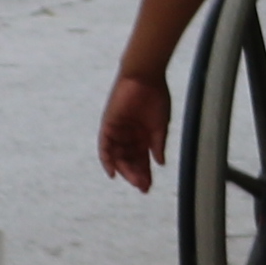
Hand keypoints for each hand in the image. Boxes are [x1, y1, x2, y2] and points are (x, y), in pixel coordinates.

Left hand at [94, 67, 171, 189]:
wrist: (145, 77)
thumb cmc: (155, 97)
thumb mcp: (160, 125)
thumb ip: (158, 144)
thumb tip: (160, 163)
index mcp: (142, 135)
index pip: (142, 159)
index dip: (145, 173)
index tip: (148, 186)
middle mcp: (129, 136)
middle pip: (130, 161)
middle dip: (136, 175)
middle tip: (143, 187)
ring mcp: (118, 131)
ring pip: (119, 156)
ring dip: (126, 170)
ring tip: (134, 181)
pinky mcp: (108, 125)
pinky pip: (105, 146)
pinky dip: (107, 159)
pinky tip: (112, 172)